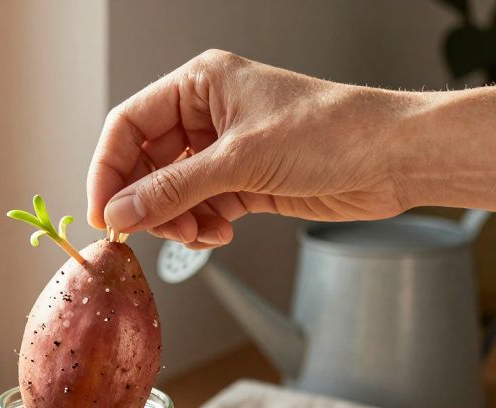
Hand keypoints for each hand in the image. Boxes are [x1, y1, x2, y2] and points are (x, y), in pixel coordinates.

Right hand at [87, 50, 412, 247]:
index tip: (103, 212)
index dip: (109, 169)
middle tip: (150, 231)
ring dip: (176, 220)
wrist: (392, 159)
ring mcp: (226, 150)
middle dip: (147, 202)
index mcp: (202, 84)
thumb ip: (174, 189)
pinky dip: (201, 227)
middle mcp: (208, 114)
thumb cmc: (331, 132)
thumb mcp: (241, 160)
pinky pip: (200, 209)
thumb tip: (120, 211)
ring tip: (198, 234)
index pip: (129, 124)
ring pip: (172, 192)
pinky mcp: (244, 182)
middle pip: (146, 163)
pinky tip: (219, 235)